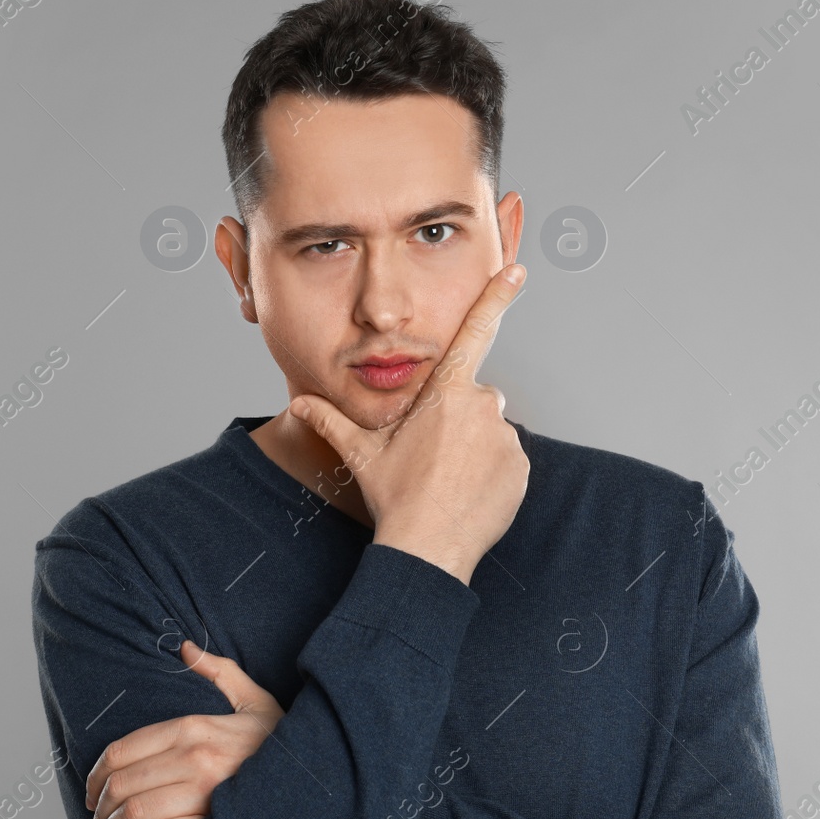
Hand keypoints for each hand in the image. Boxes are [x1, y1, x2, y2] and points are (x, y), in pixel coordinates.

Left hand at [86, 640, 282, 818]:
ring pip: (135, 814)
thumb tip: (184, 647)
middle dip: (99, 809)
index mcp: (196, 727)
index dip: (96, 775)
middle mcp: (196, 759)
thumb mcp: (255, 700)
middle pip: (124, 784)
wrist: (320, 780)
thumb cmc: (283, 743)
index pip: (124, 750)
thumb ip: (218, 672)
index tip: (90, 791)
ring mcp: (205, 795)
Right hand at [289, 262, 529, 584]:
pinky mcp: (520, 468)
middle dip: (455, 419)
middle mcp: (483, 406)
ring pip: (489, 431)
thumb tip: (298, 405)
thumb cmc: (394, 496)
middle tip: (429, 457)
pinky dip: (490, 472)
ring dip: (472, 447)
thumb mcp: (359, 454)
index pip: (475, 332)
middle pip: (471, 399)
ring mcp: (505, 438)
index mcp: (445, 392)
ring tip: (445, 479)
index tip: (518, 269)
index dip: (497, 297)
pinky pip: (506, 460)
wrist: (428, 548)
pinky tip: (466, 492)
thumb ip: (330, 421)